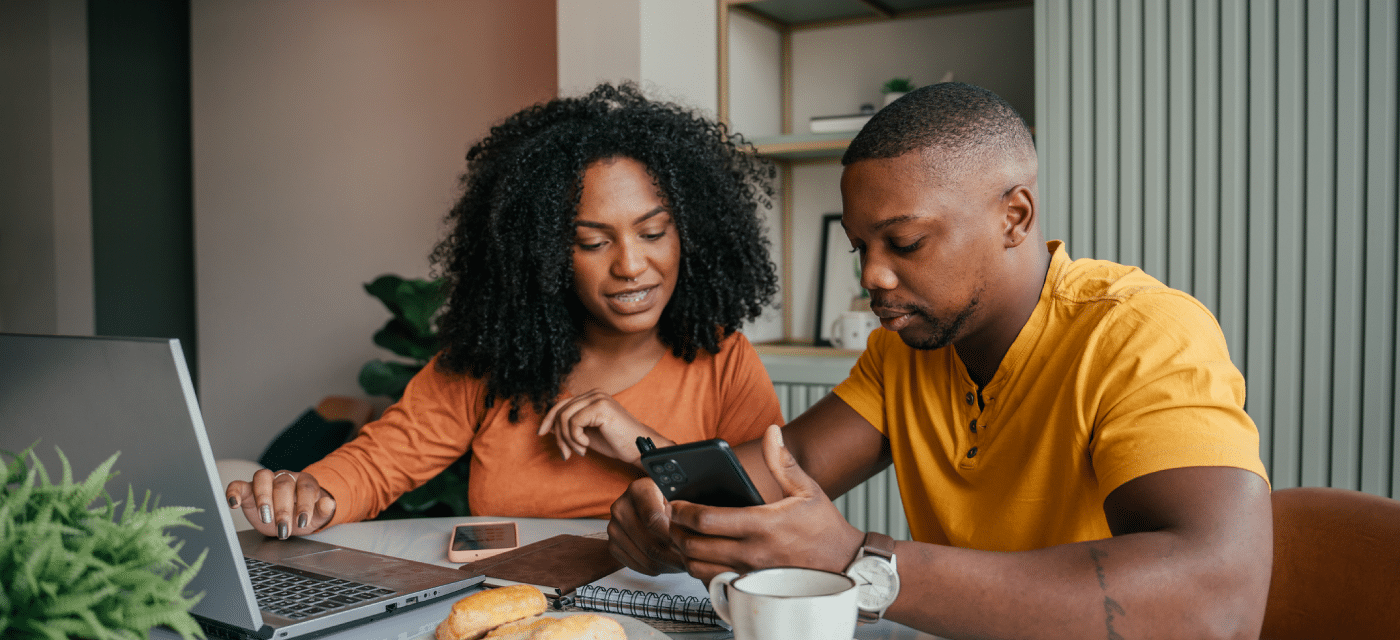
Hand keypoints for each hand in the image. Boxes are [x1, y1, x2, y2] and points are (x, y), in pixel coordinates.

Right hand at [225, 468, 335, 539]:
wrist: (289, 519)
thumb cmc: (302, 516)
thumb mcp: (316, 518)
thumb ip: (323, 511)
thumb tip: (329, 503)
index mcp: (305, 482)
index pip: (306, 488)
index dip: (304, 504)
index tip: (302, 521)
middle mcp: (285, 478)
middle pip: (284, 485)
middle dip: (283, 508)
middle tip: (283, 527)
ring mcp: (266, 482)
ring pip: (262, 478)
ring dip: (263, 497)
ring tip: (265, 517)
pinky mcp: (248, 489)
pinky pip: (238, 485)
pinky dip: (233, 492)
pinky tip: (234, 504)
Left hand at [537, 389, 671, 464]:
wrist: (638, 449)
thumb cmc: (616, 442)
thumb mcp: (587, 433)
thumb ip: (570, 426)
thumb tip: (548, 427)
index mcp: (592, 396)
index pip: (561, 404)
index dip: (548, 418)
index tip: (541, 433)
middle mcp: (594, 393)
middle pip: (560, 411)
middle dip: (559, 435)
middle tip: (566, 453)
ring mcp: (598, 398)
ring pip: (564, 417)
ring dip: (568, 439)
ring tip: (579, 450)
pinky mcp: (600, 407)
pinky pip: (574, 423)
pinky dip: (576, 438)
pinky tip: (586, 445)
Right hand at [607, 475, 686, 574]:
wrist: (646, 500)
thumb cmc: (665, 497)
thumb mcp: (677, 495)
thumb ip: (682, 512)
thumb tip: (692, 534)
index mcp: (638, 490)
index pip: (654, 520)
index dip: (672, 537)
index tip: (687, 544)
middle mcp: (621, 507)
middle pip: (650, 543)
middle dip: (674, 557)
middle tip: (690, 561)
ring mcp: (614, 528)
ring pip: (645, 558)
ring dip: (666, 566)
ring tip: (681, 564)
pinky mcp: (612, 544)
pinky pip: (635, 565)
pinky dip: (654, 568)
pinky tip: (666, 564)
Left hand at [668, 425, 864, 582]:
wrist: (843, 564)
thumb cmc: (824, 528)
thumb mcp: (807, 489)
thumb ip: (783, 462)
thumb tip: (772, 432)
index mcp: (762, 524)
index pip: (707, 519)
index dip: (683, 510)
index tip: (675, 502)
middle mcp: (752, 552)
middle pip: (693, 546)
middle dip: (675, 531)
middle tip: (672, 518)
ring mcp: (749, 574)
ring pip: (698, 569)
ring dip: (684, 553)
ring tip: (684, 537)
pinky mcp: (751, 587)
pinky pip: (713, 583)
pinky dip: (700, 571)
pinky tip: (703, 557)